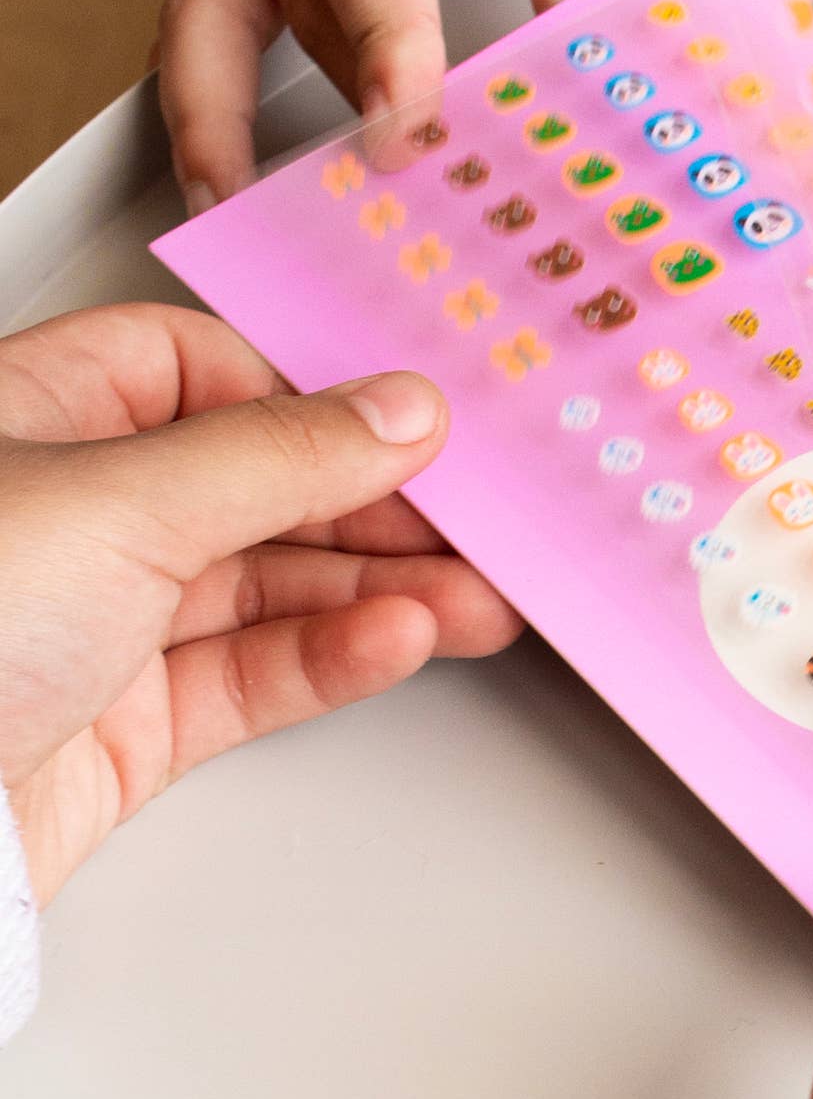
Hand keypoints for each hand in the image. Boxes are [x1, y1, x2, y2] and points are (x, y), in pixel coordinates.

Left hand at [0, 304, 520, 903]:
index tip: (410, 423)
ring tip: (481, 598)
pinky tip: (404, 640)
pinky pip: (251, 674)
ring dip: (381, 588)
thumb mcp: (121, 503)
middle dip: (372, 505)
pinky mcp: (121, 726)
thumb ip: (280, 453)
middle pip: (251, 484)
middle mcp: (63, 514)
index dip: (306, 394)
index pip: (196, 372)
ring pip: (267, 586)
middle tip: (477, 521)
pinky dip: (333, 657)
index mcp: (30, 418)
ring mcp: (93, 624)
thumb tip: (400, 407)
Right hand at [158, 0, 697, 210]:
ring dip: (273, 111)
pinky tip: (238, 174)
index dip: (384, 30)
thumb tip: (580, 63)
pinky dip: (232, 91)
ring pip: (241, 4)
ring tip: (304, 219)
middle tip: (400, 197)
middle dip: (348, 89)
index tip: (410, 121)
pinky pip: (231, 8)